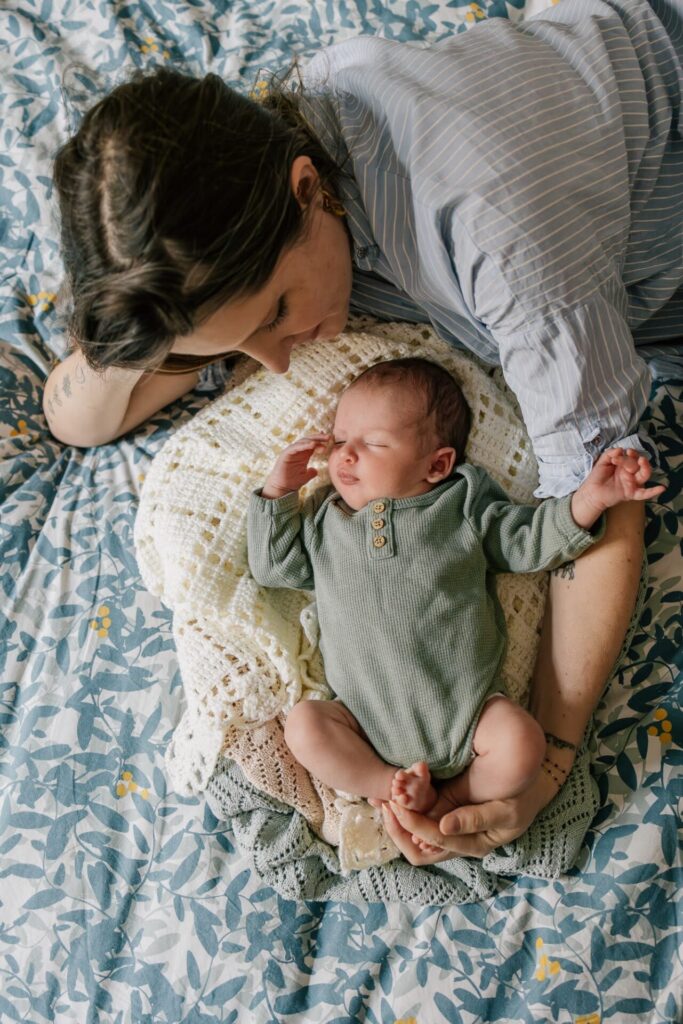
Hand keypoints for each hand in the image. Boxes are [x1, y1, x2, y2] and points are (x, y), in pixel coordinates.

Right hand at [262, 433, 330, 498]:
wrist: (282, 488)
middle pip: (309, 440)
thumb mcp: (305, 476)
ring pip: (302, 442)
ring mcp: (291, 451)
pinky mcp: (285, 454)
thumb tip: (316, 470)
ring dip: (312, 440)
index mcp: (303, 454)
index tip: (331, 440)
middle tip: (329, 437)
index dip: (321, 441)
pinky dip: (303, 445)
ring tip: (321, 441)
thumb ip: (311, 473)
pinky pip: (295, 447)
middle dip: (319, 438)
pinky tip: (312, 445)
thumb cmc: (292, 482)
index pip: (313, 444)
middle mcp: (297, 451)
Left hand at [379, 769, 558, 864]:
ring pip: (414, 834)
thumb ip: (474, 818)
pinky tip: (395, 790)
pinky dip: (406, 806)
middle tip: (382, 802)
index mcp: (470, 845)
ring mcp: (450, 829)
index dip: (411, 825)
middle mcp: (456, 842)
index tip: (397, 805)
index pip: (431, 842)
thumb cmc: (521, 799)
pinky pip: (421, 815)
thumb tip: (443, 827)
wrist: (530, 784)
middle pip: (416, 847)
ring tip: (381, 798)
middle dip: (396, 827)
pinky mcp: (447, 813)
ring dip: (396, 818)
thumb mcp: (504, 810)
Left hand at [570, 448, 663, 529]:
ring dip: (645, 467)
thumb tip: (620, 449)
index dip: (629, 453)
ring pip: (644, 475)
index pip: (632, 456)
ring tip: (642, 461)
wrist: (591, 492)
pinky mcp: (631, 493)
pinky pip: (644, 493)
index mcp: (625, 465)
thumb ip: (609, 453)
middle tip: (625, 457)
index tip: (619, 454)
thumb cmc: (597, 477)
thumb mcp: (602, 462)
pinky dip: (653, 491)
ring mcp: (632, 483)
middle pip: (638, 464)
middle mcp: (631, 473)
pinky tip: (662, 488)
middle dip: (632, 459)